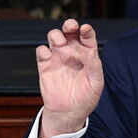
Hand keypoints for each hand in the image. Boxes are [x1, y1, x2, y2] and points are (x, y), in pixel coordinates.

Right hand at [36, 19, 103, 137]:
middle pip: (69, 32)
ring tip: (60, 42)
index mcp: (87, 55)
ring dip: (56, 35)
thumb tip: (92, 51)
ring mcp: (58, 57)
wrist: (69, 113)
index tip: (86, 29)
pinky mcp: (45, 65)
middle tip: (71, 26)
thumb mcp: (96, 84)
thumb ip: (95, 67)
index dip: (86, 31)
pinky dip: (43, 50)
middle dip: (69, 25)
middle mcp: (72, 53)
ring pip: (54, 37)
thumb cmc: (86, 98)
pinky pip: (41, 51)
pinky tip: (48, 56)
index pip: (87, 37)